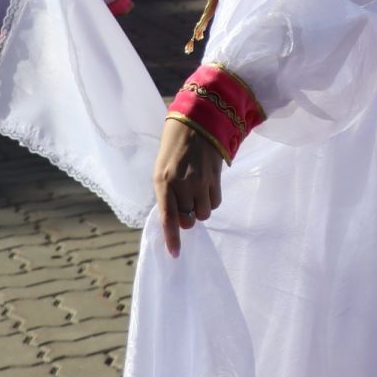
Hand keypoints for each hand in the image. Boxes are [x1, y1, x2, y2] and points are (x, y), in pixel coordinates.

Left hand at [154, 116, 223, 257]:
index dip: (172, 238)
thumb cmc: (173, 149)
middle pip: (187, 219)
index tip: (174, 255)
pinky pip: (215, 203)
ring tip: (196, 194)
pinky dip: (211, 201)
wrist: (196, 122)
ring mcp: (200, 181)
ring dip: (200, 209)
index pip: (168, 218)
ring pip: (203, 214)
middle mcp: (181, 184)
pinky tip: (207, 188)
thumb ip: (166, 194)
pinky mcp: (215, 178)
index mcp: (162, 182)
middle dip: (187, 218)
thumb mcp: (161, 171)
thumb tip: (173, 219)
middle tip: (185, 206)